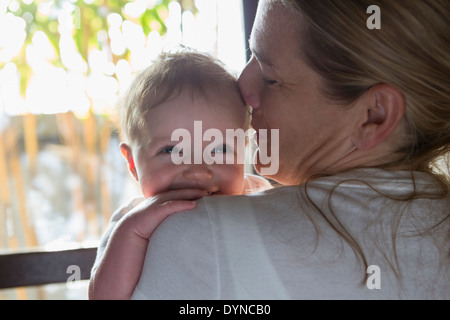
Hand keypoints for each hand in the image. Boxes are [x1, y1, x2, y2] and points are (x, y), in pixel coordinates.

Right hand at [89, 188, 207, 299]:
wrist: (113, 289)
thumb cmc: (132, 277)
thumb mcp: (154, 254)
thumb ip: (164, 241)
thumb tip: (187, 243)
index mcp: (138, 222)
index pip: (162, 202)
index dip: (181, 196)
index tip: (202, 197)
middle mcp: (134, 216)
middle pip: (164, 197)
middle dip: (186, 191)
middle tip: (207, 190)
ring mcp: (131, 218)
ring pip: (162, 200)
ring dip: (185, 194)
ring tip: (204, 193)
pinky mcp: (132, 224)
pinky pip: (158, 210)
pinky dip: (176, 205)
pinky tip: (192, 205)